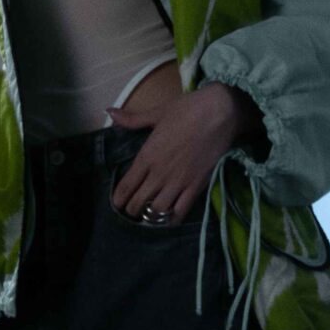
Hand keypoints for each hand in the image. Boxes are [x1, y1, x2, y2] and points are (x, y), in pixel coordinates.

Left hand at [106, 80, 259, 222]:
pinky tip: (169, 219)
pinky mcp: (196, 186)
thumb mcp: (157, 113)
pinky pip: (181, 211)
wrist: (220, 113)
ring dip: (151, 216)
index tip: (117, 203)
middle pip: (139, 202)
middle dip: (133, 210)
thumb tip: (109, 112)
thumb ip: (132, 119)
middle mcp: (159, 173)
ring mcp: (178, 182)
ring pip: (158, 211)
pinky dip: (173, 219)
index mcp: (147, 156)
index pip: (126, 186)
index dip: (119, 199)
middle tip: (133, 210)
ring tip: (150, 216)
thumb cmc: (187, 109)